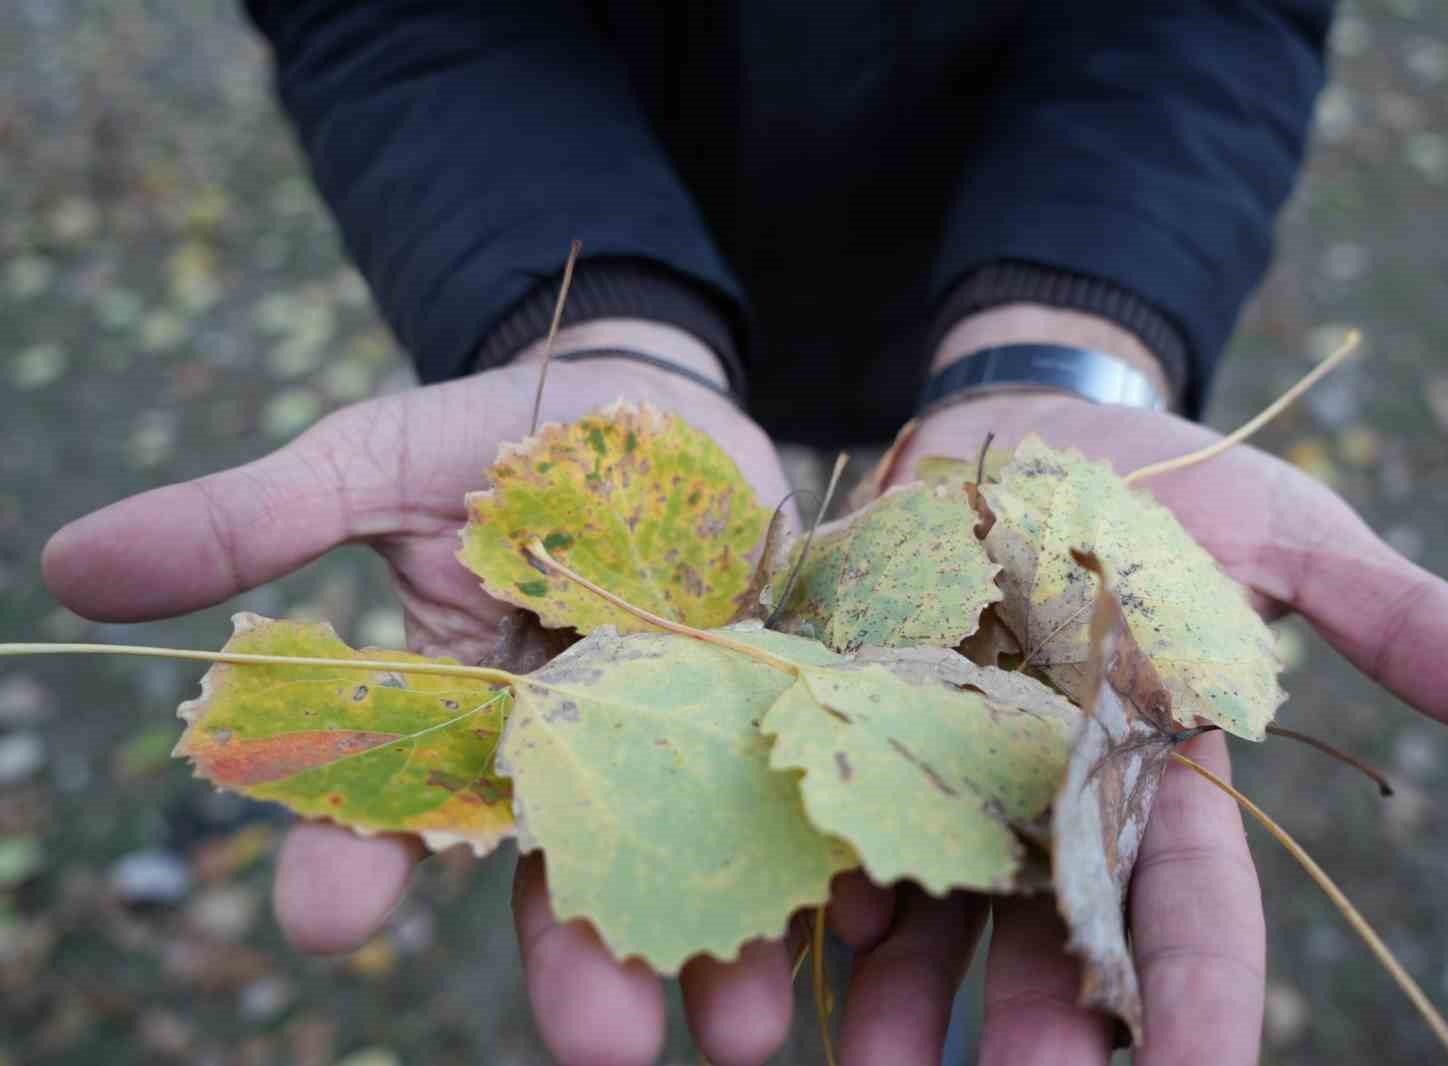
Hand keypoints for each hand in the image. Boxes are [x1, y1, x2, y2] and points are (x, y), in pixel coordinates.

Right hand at [41, 336, 842, 1064]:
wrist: (648, 400)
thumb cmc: (496, 435)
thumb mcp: (374, 459)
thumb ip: (256, 519)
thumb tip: (68, 564)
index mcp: (462, 717)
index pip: (395, 810)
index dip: (356, 862)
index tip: (326, 917)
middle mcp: (575, 749)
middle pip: (566, 871)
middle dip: (576, 960)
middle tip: (597, 1049)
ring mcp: (684, 729)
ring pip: (696, 854)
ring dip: (722, 948)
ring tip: (744, 1030)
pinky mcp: (782, 692)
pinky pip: (809, 781)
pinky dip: (835, 850)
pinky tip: (860, 911)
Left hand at [844, 389, 1447, 1064]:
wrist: (1018, 421)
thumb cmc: (1166, 482)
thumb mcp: (1284, 535)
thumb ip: (1389, 618)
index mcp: (1156, 771)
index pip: (1192, 907)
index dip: (1201, 1000)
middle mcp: (1048, 794)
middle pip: (1050, 936)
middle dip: (1041, 1030)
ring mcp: (946, 762)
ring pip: (930, 906)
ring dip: (902, 999)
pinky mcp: (857, 714)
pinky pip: (833, 811)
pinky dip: (821, 876)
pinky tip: (804, 938)